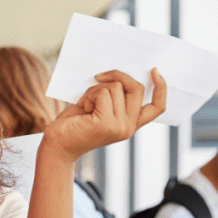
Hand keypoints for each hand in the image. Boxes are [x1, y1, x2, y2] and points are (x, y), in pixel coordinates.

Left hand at [43, 68, 166, 161]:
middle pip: (136, 89)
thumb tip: (119, 74)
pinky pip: (103, 93)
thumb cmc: (74, 124)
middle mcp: (128, 128)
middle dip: (118, 75)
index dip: (160, 88)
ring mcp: (119, 127)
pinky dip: (89, 95)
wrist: (56, 145)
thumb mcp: (99, 108)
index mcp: (130, 124)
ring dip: (95, 89)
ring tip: (85, 103)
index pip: (157, 108)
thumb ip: (114, 97)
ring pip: (116, 88)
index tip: (154, 71)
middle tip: (99, 77)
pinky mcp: (106, 124)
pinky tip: (82, 108)